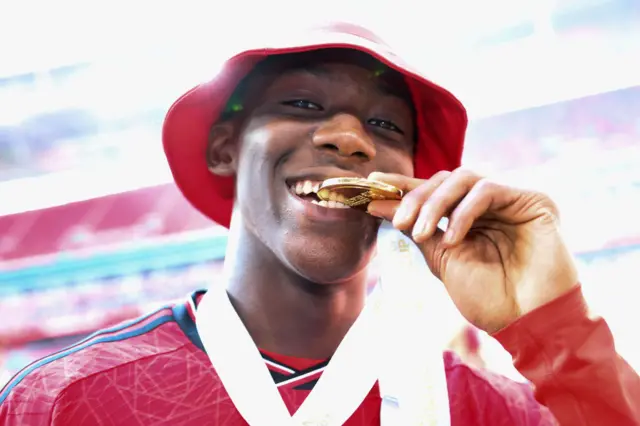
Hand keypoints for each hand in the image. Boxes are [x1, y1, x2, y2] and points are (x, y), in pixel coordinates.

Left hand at [367, 169, 577, 333]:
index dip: (401, 185)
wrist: (528, 322)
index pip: (432, 193)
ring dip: (435, 203)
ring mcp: (510, 200)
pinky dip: (464, 211)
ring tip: (421, 233)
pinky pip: (488, 189)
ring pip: (463, 177)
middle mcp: (488, 205)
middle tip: (397, 221)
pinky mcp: (532, 200)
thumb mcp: (442, 260)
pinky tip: (453, 239)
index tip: (371, 183)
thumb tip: (378, 204)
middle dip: (415, 198)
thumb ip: (417, 230)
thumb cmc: (489, 298)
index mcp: (468, 218)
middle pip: (444, 180)